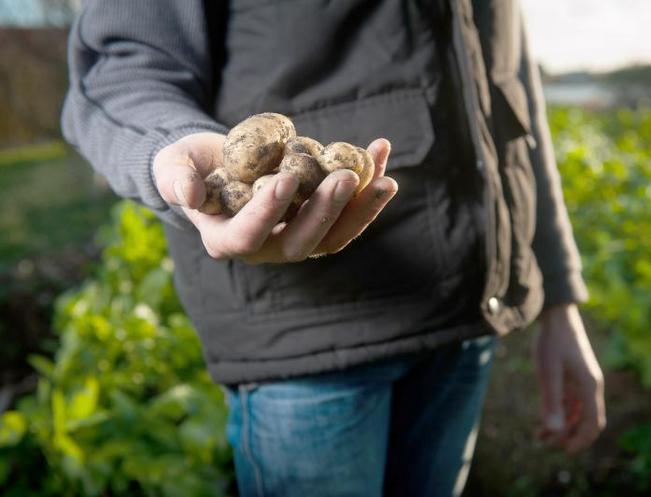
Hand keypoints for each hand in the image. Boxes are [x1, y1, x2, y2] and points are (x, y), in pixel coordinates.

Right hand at [153, 132, 397, 262]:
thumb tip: (189, 195)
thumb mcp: (173, 166)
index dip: (268, 212)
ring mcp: (295, 237)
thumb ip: (176, 179)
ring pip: (334, 236)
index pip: (248, 236)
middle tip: (347, 177)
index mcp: (226, 239)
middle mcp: (266, 247)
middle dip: (326, 211)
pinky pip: (348, 214)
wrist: (217, 164)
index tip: (287, 178)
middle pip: (301, 243)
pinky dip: (368, 189)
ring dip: (361, 209)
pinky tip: (381, 153)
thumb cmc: (189, 166)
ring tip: (385, 178)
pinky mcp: (318, 222)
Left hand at [532, 303, 605, 454]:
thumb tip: (554, 432)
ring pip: (576, 412)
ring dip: (561, 426)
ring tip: (540, 437)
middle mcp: (590, 385)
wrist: (555, 314)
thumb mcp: (549, 373)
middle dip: (568, 435)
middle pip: (586, 420)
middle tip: (546, 444)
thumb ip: (551, 402)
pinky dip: (559, 412)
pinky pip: (569, 401)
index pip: (593, 423)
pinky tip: (542, 420)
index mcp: (590, 386)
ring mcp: (582, 380)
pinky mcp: (573, 375)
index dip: (581, 440)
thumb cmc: (552, 341)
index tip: (564, 451)